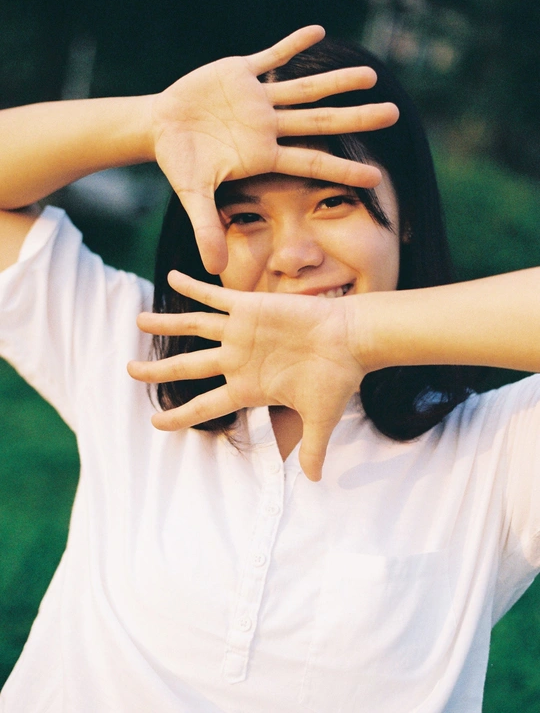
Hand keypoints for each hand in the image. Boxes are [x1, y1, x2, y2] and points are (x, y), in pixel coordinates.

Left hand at [127, 271, 365, 480]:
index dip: (178, 415)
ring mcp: (240, 333)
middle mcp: (237, 360)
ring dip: (165, 324)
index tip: (155, 423)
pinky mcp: (249, 307)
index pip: (204, 405)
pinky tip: (170, 277)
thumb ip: (313, 447)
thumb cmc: (336, 378)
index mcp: (247, 387)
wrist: (350, 340)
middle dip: (156, 370)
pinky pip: (214, 296)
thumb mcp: (320, 418)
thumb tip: (316, 479)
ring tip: (138, 320)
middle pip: (187, 366)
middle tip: (129, 371)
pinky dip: (191, 288)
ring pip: (193, 327)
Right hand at [150, 25, 398, 273]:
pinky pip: (271, 56)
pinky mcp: (241, 72)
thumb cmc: (181, 163)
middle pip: (321, 122)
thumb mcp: (193, 196)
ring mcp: (258, 99)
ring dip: (336, 81)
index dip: (344, 168)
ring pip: (304, 89)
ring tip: (372, 75)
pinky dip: (292, 44)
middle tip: (394, 114)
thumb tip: (213, 270)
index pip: (312, 162)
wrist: (161, 127)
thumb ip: (206, 228)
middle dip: (356, 119)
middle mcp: (269, 126)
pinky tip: (318, 31)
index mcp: (264, 154)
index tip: (377, 177)